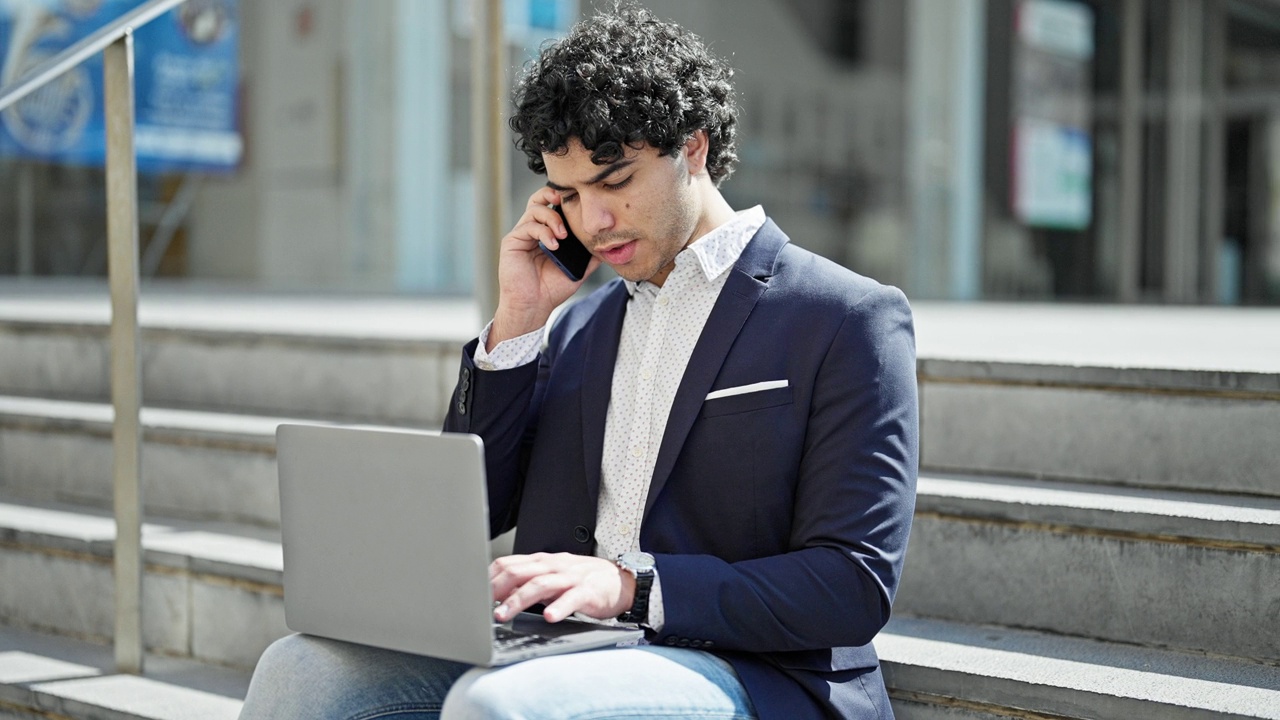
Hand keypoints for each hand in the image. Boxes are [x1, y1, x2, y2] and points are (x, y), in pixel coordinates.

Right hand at [488, 188, 600, 349]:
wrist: (534, 306)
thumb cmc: (551, 289)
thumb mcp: (578, 269)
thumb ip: (590, 255)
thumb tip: (608, 244)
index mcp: (546, 233)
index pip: (551, 206)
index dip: (562, 200)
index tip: (578, 202)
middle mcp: (532, 230)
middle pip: (538, 199)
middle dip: (552, 194)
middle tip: (565, 202)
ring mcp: (521, 235)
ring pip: (534, 209)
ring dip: (552, 218)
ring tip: (563, 235)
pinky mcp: (512, 242)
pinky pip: (527, 227)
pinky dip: (543, 233)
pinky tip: (553, 245)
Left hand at [490, 552, 633, 623]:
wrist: (620, 581)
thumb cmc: (582, 580)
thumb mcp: (552, 576)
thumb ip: (528, 581)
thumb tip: (497, 593)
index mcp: (542, 562)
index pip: (508, 563)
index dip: (488, 578)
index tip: (473, 595)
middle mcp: (553, 566)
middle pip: (519, 573)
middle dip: (496, 589)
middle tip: (480, 607)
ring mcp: (570, 578)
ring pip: (539, 585)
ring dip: (517, 600)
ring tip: (502, 614)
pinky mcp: (587, 591)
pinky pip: (571, 598)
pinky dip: (559, 607)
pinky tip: (550, 617)